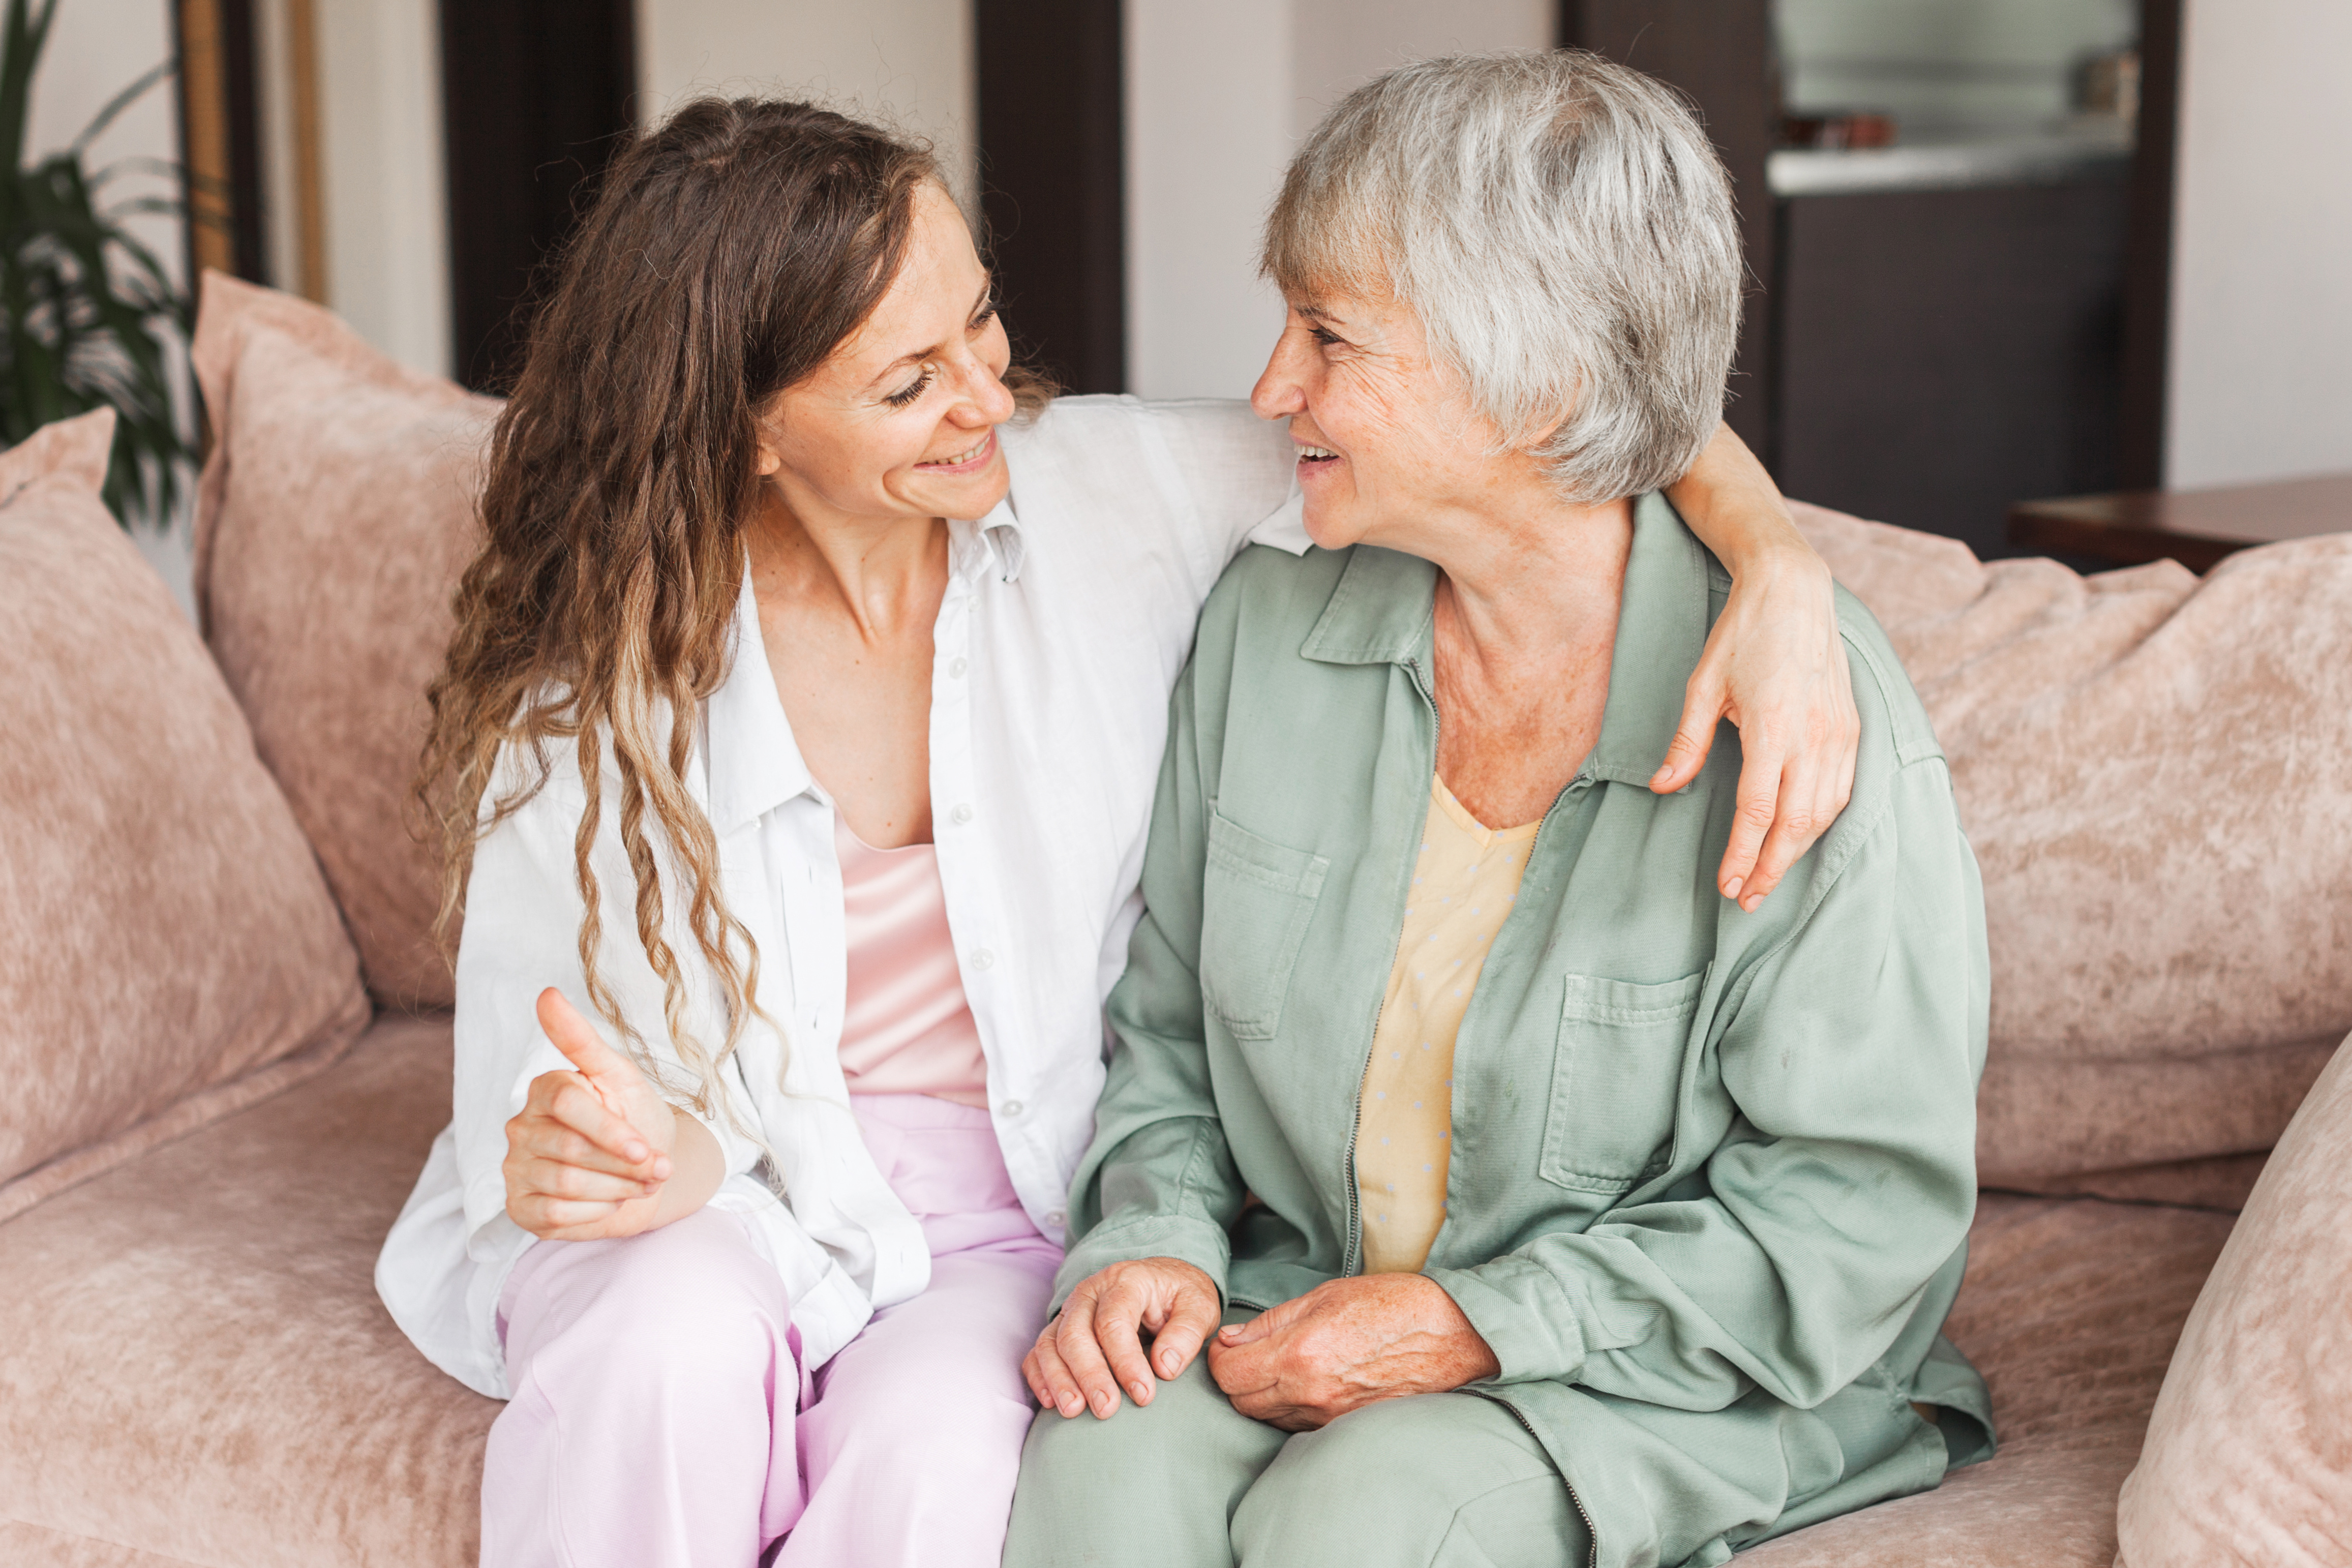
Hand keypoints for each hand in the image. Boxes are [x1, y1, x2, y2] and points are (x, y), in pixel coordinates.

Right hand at [502, 988, 677, 1240]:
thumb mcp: (620, 1076)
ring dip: (617, 1188)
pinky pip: (555, 1215)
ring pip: (566, 1183)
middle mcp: (521, 1127)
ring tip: (640, 1183)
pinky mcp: (521, 1208)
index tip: (645, 1148)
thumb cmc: (634, 1118)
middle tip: (655, 1169)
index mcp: (544, 1089)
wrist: (646, 1171)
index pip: (567, 1103)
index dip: (611, 1131)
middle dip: (624, 1165)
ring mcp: (516, 1169)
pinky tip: (611, 1200)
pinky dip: (597, 1212)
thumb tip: (546, 994)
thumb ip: (582, 1040)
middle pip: (571, 1150)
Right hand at [1024, 1258, 1222, 1419]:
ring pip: (1051, 1343)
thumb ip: (1187, 1333)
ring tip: (1073, 1411)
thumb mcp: (1200, 1306)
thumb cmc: (1180, 1298)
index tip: (1144, 1395)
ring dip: (1059, 1379)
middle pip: (1076, 1333)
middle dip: (1089, 1374)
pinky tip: (1051, 1402)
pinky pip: (1038, 1351)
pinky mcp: (1059, 1328)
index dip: (1125, 1361)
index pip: (1114, 1321)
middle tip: (1106, 1410)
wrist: (1162, 1281)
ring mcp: (1071, 1310)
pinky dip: (1040, 1376)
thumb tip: (1165, 1367)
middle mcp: (1090, 1292)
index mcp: (1126, 1281)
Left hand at [1203, 1274, 1498, 1430]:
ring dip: (1262, 1394)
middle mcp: (1310, 1393)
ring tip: (1283, 1365)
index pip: (1227, 1374)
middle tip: (1251, 1353)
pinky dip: (1290, 1408)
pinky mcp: (1345, 1429)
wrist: (1455, 1339)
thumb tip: (1230, 1340)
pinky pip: (1297, 1426)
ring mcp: (1329, 1417)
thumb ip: (1271, 1322)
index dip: (1219, 1356)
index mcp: (1300, 1354)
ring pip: (1267, 1418)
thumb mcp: (1326, 1296)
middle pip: (1240, 1401)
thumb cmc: (1394, 1306)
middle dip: (1236, 1377)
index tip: (1229, 1343)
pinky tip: (1306, 1384)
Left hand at [1651, 546, 1857, 911]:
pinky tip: (1803, 837)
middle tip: (1747, 900)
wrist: (1793, 591)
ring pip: (1824, 813)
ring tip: (1769, 876)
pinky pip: (1843, 789)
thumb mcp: (1702, 685)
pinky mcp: (1852, 729)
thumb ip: (1687, 741)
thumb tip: (1662, 786)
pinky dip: (1824, 822)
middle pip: (1796, 824)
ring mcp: (1839, 734)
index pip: (1757, 811)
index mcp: (1772, 728)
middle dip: (1770, 868)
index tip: (1727, 885)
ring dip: (1797, 852)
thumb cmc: (1742, 635)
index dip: (1742, 854)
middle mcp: (1813, 737)